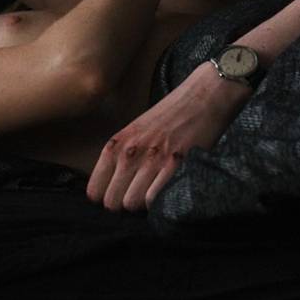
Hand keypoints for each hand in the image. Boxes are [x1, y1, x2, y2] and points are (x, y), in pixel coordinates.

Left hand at [87, 65, 251, 211]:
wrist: (204, 95)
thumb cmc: (171, 113)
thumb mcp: (137, 129)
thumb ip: (123, 154)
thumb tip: (114, 185)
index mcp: (117, 143)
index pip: (94, 191)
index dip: (108, 196)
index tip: (121, 193)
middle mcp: (130, 153)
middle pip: (112, 203)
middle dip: (125, 204)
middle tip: (140, 194)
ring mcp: (152, 160)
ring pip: (132, 204)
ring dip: (144, 204)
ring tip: (155, 191)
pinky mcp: (175, 165)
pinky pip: (155, 199)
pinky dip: (161, 201)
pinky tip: (168, 189)